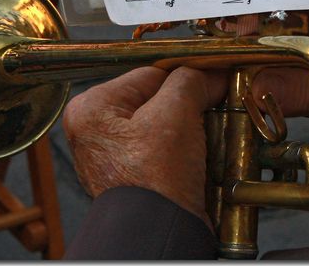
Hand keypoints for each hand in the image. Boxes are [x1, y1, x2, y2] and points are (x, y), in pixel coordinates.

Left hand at [62, 66, 225, 225]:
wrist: (161, 235)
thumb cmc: (153, 183)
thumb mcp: (174, 115)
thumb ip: (190, 81)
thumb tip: (210, 74)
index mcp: (92, 109)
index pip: (150, 74)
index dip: (186, 75)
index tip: (215, 77)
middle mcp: (98, 131)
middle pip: (159, 99)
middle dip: (191, 104)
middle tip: (215, 107)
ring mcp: (118, 156)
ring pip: (168, 124)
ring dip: (194, 126)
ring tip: (210, 135)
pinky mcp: (139, 176)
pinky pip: (170, 149)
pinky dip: (191, 147)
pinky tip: (205, 152)